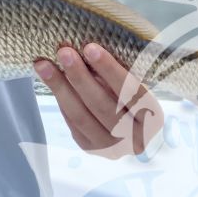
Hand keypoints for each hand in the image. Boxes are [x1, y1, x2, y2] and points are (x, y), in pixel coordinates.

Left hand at [34, 44, 163, 157]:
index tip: (90, 47)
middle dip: (80, 77)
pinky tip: (49, 80)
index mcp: (153, 117)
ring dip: (60, 88)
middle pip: (103, 106)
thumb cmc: (130, 94)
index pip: (132, 93)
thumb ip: (115, 71)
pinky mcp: (90, 149)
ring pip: (81, 116)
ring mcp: (112, 148)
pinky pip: (72, 122)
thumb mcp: (133, 82)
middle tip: (63, 52)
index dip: (110, 70)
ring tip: (44, 65)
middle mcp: (135, 138)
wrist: (129, 128)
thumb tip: (85, 49)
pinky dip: (60, 99)